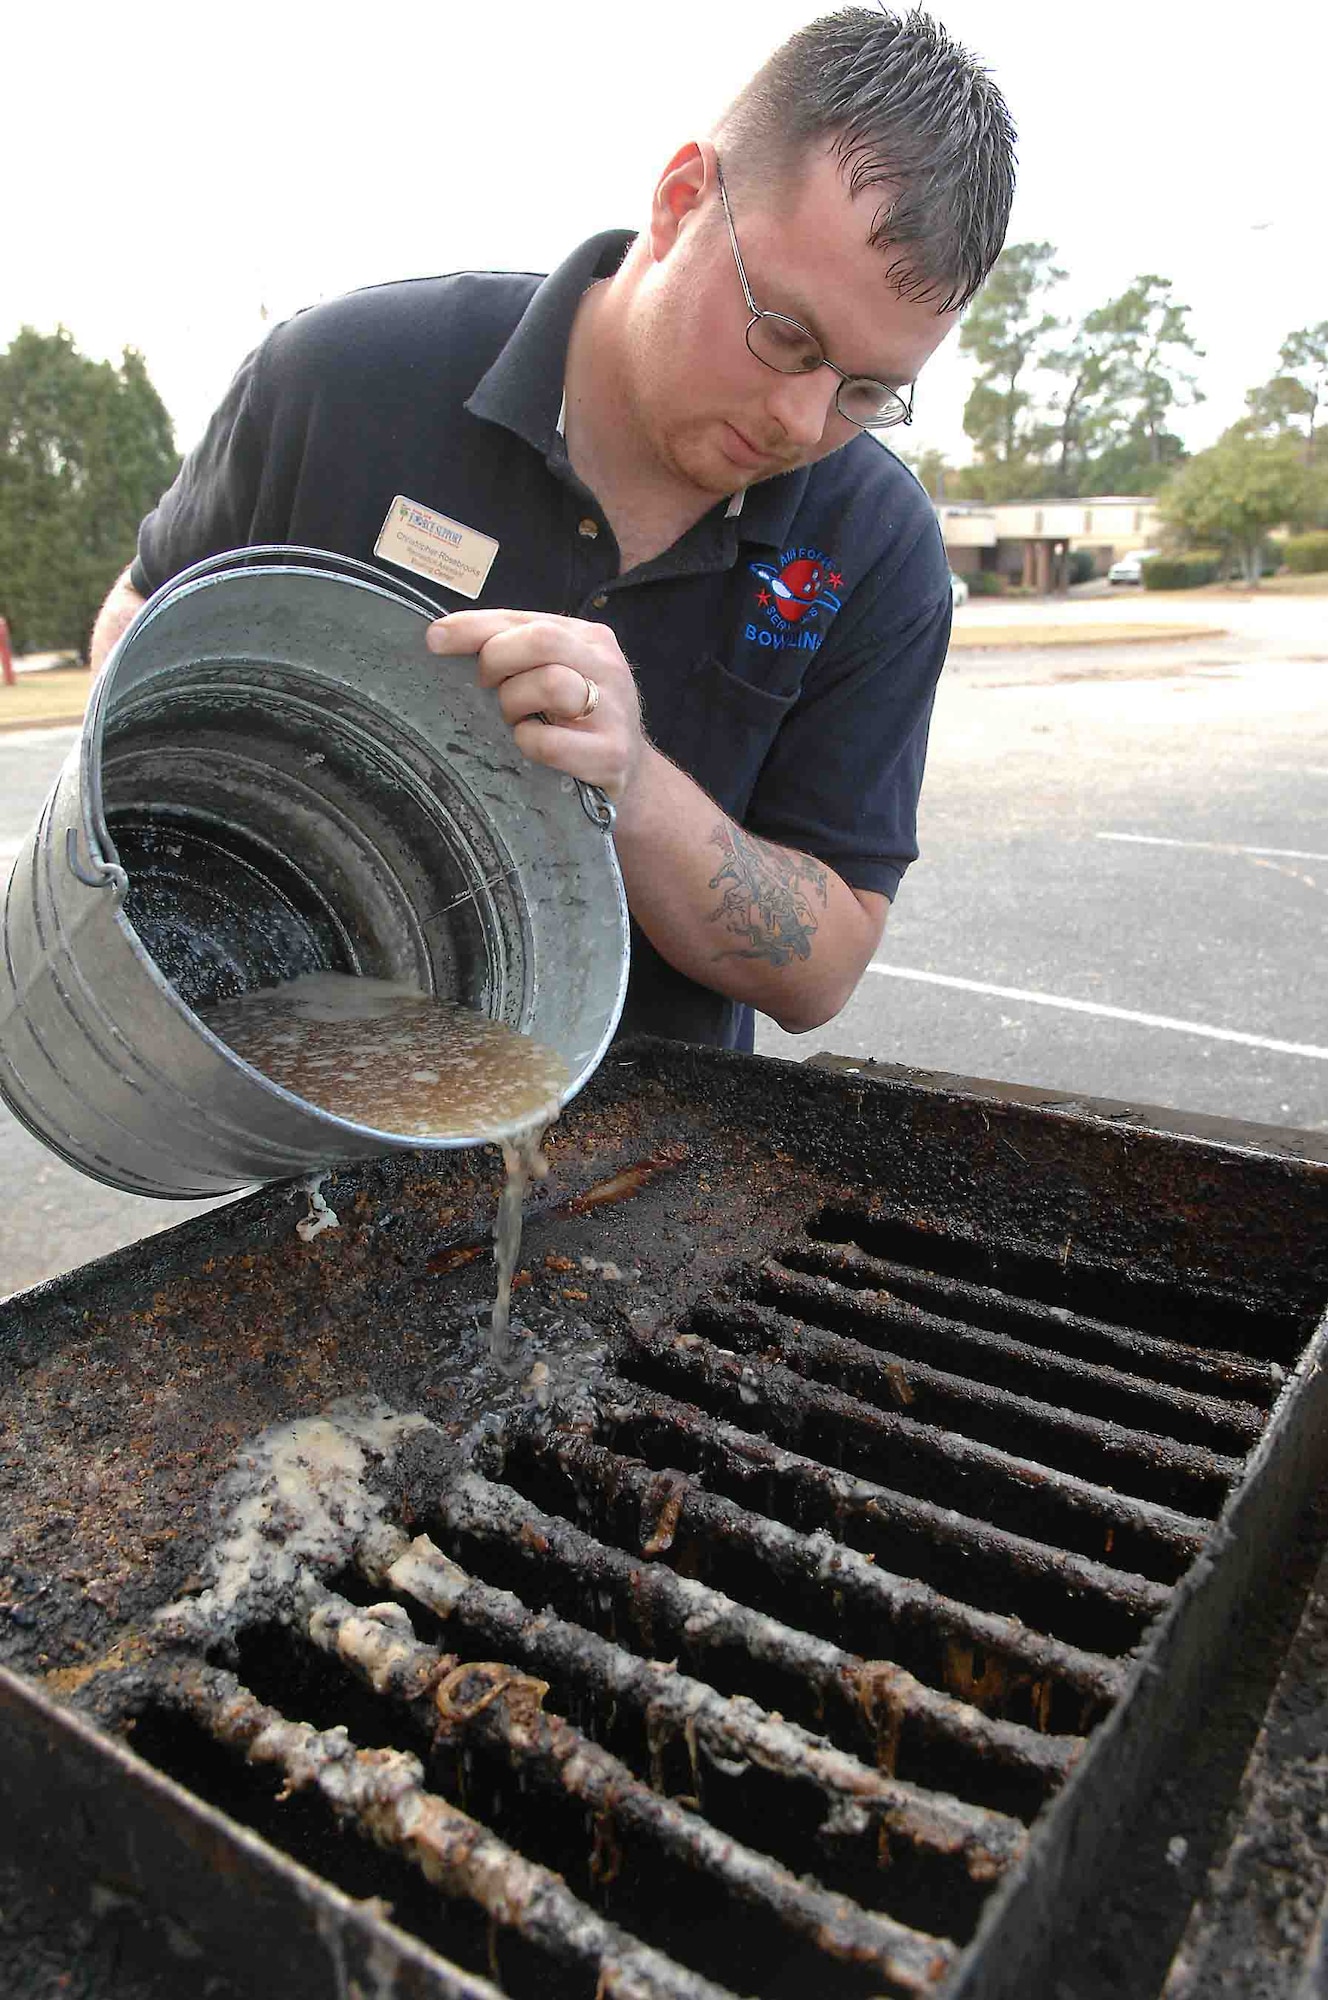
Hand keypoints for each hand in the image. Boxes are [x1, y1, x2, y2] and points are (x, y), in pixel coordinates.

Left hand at [426, 608, 644, 803]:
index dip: (474, 626)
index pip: (524, 618)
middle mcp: (606, 666)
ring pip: (550, 683)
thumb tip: (442, 637)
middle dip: (497, 661)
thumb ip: (514, 653)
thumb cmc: (576, 723)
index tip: (435, 638)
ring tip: (515, 719)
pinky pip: (549, 742)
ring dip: (514, 703)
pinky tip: (528, 745)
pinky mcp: (610, 754)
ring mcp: (613, 710)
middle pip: (541, 640)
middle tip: (486, 688)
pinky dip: (527, 743)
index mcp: (588, 638)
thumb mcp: (555, 675)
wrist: (631, 778)